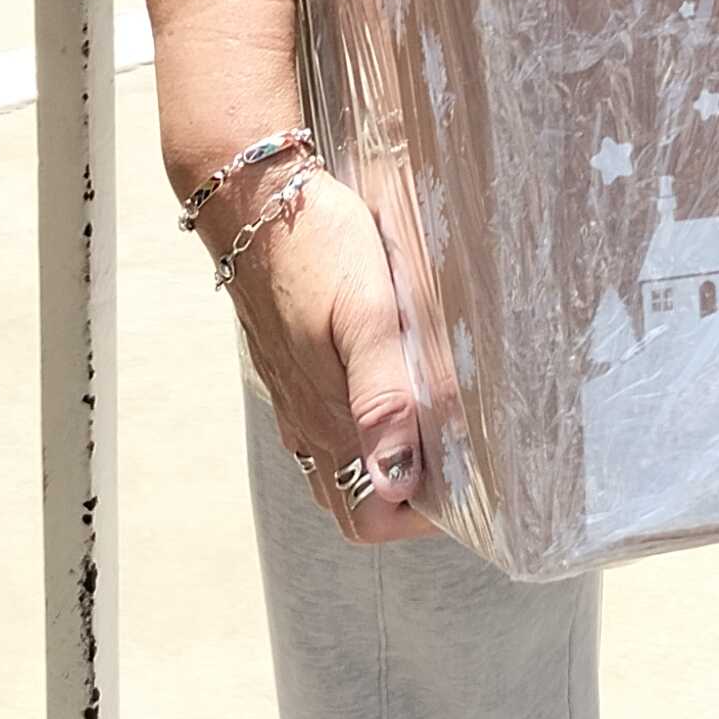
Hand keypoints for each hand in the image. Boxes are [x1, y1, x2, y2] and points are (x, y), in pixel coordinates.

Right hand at [224, 167, 429, 543]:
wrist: (253, 200)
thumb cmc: (319, 246)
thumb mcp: (365, 314)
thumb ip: (383, 396)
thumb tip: (398, 479)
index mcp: (328, 417)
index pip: (371, 518)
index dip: (421, 515)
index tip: (465, 476)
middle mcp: (306, 422)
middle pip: (355, 504)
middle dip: (409, 500)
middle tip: (457, 454)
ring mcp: (293, 398)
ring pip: (339, 468)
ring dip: (385, 466)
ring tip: (434, 424)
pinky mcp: (289, 370)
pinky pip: (324, 429)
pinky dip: (362, 433)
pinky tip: (392, 392)